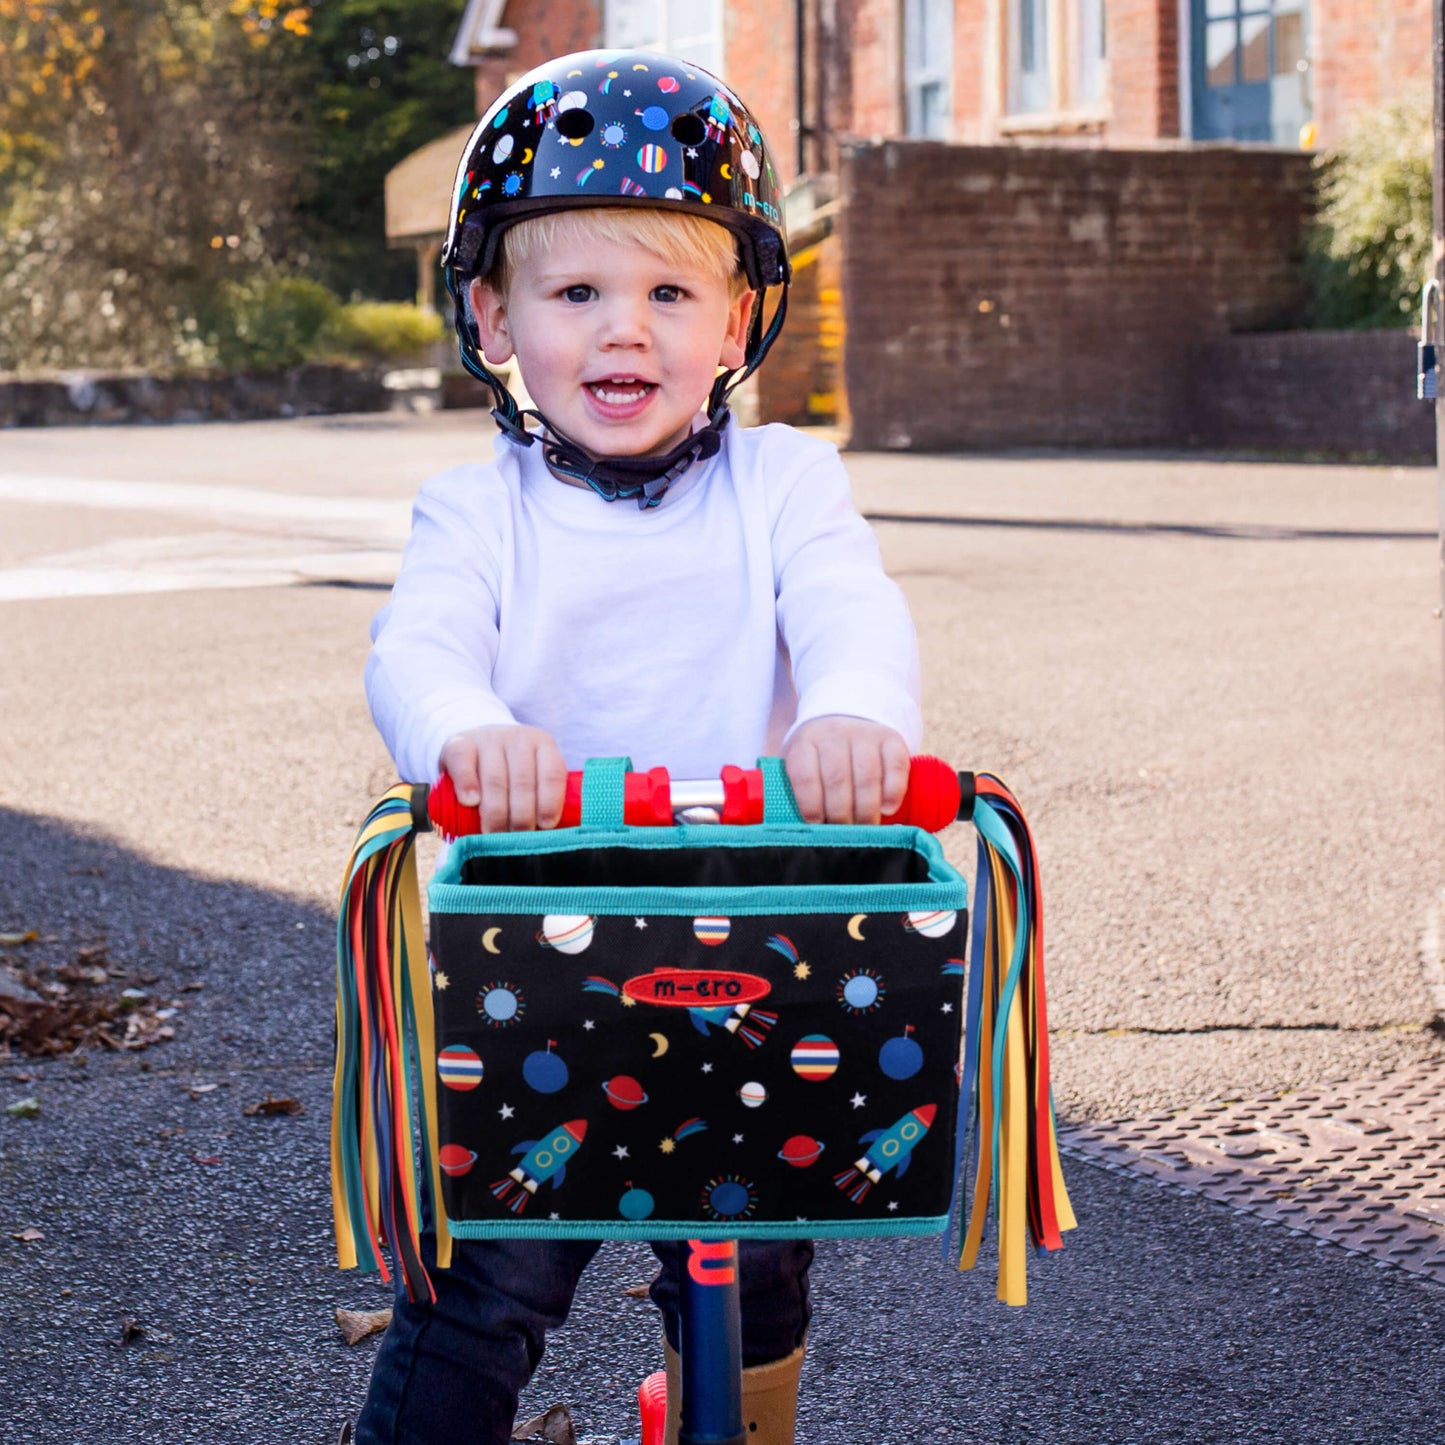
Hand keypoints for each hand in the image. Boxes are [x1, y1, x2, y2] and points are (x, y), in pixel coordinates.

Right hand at [438, 725, 567, 831]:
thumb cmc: (508, 775)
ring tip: (494, 833)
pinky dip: (467, 783)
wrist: (472, 749)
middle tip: (516, 840)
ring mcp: (488, 738)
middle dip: (521, 817)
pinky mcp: (458, 742)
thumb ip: (541, 803)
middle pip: (523, 781)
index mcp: (543, 745)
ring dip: (496, 811)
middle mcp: (518, 738)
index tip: (545, 826)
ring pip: (495, 777)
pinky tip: (470, 801)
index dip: (550, 802)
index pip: (552, 774)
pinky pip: (463, 760)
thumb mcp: (530, 780)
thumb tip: (554, 842)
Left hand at [783, 717, 910, 823]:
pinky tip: (888, 809)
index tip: (816, 825)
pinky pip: (895, 765)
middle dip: (840, 815)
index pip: (804, 775)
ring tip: (866, 829)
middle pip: (837, 779)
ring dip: (866, 809)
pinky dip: (893, 790)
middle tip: (845, 835)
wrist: (848, 715)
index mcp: (804, 742)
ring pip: (867, 775)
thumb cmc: (819, 755)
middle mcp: (833, 735)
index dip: (810, 804)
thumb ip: (795, 790)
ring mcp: (864, 734)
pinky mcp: (891, 738)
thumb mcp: (800, 762)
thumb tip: (794, 831)